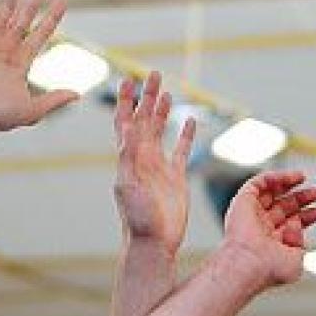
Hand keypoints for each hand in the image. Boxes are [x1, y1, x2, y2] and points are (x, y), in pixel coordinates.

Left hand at [113, 72, 192, 249]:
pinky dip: (185, 135)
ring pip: (161, 131)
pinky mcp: (176, 177)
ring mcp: (159, 166)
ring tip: (167, 92)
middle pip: (144, 119)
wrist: (154, 241)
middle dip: (148, 96)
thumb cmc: (137, 218)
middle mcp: (142, 157)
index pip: (125, 120)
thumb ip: (128, 157)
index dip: (126, 100)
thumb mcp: (128, 185)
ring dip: (163, 111)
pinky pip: (181, 150)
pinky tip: (190, 122)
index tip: (129, 79)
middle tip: (153, 74)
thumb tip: (128, 128)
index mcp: (128, 156)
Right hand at [219, 171, 315, 288]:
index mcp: (272, 243)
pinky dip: (274, 177)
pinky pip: (258, 183)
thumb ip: (300, 244)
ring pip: (270, 193)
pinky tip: (291, 177)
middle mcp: (260, 228)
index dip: (306, 217)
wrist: (250, 264)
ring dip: (287, 183)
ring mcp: (251, 214)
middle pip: (283, 207)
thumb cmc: (270, 268)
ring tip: (304, 177)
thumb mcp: (296, 260)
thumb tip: (297, 225)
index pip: (291, 224)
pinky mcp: (242, 202)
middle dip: (300, 199)